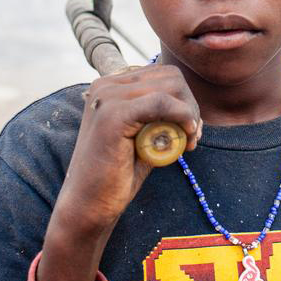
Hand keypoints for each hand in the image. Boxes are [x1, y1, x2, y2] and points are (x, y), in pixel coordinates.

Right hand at [37, 64, 200, 280]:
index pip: (164, 75)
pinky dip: (182, 117)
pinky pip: (162, 102)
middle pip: (171, 77)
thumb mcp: (142, 137)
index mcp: (110, 86)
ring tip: (187, 143)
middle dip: (190, 105)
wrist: (88, 206)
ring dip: (189, 114)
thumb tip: (190, 107)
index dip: (185, 100)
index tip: (190, 130)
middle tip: (192, 137)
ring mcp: (107, 97)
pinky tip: (185, 140)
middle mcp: (105, 85)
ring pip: (170, 87)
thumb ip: (159, 117)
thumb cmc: (116, 175)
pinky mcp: (113, 114)